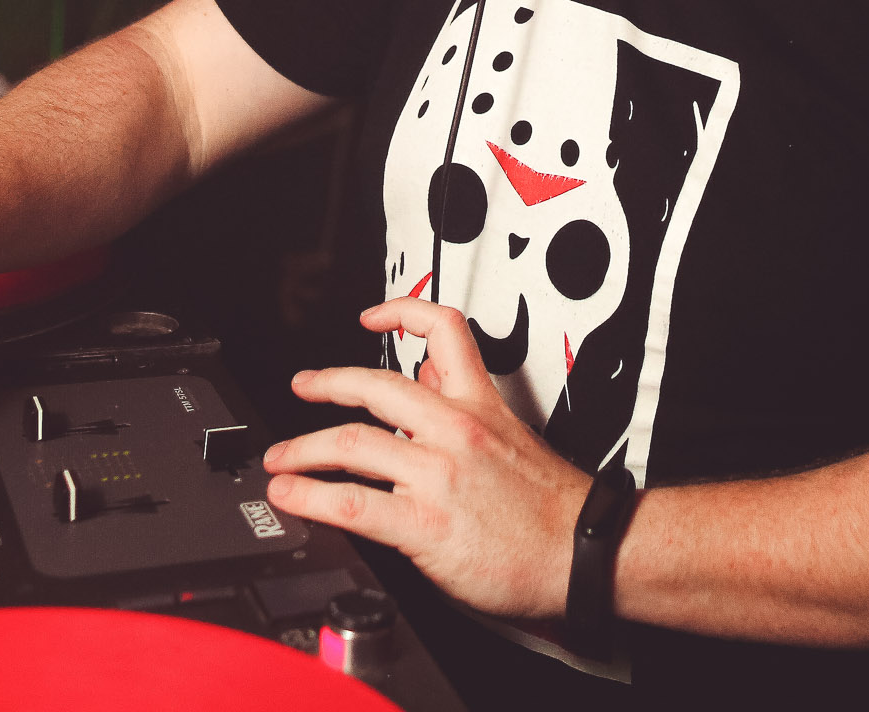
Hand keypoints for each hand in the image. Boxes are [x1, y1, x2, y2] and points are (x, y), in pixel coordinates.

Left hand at [263, 299, 590, 619]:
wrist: (587, 555)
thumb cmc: (553, 510)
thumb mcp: (512, 435)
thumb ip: (463, 403)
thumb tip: (426, 378)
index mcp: (480, 405)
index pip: (443, 331)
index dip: (401, 313)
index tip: (371, 317)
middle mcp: (454, 431)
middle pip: (375, 385)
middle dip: (326, 384)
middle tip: (303, 387)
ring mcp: (436, 475)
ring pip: (351, 443)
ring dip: (302, 449)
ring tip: (281, 460)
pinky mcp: (425, 523)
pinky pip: (352, 503)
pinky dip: (310, 497)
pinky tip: (292, 497)